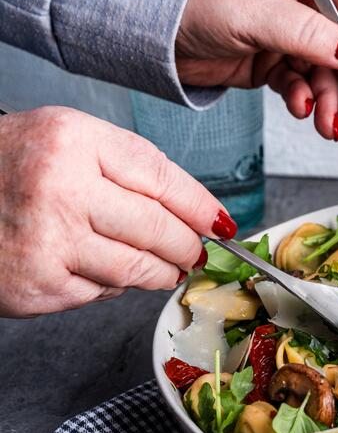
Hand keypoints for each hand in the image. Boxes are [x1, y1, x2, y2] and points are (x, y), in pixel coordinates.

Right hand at [0, 107, 236, 317]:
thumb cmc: (4, 168)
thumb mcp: (63, 139)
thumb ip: (125, 168)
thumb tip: (192, 211)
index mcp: (72, 141)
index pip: (163, 179)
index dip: (200, 206)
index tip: (220, 222)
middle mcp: (60, 190)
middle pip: (159, 229)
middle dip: (188, 245)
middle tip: (196, 251)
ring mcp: (47, 243)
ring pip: (138, 269)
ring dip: (162, 272)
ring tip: (166, 266)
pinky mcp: (36, 288)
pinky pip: (101, 292)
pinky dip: (112, 285)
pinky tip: (100, 268)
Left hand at [176, 0, 337, 139]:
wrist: (152, 38)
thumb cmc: (189, 5)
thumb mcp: (255, 15)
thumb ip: (308, 34)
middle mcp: (304, 4)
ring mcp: (292, 34)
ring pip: (329, 73)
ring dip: (333, 102)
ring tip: (330, 124)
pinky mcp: (277, 61)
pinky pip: (305, 85)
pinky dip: (307, 101)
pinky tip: (303, 109)